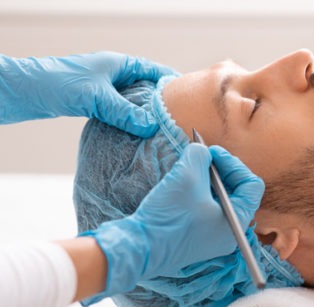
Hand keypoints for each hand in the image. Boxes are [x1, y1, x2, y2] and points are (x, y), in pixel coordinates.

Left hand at [0, 51, 177, 136]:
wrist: (21, 91)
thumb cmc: (57, 83)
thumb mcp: (95, 98)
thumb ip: (124, 112)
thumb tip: (150, 126)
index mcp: (119, 64)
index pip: (154, 69)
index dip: (172, 81)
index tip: (189, 96)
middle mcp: (114, 74)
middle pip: (146, 87)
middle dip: (161, 102)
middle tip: (177, 118)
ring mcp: (105, 89)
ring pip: (133, 101)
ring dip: (144, 114)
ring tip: (161, 129)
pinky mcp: (95, 102)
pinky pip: (120, 111)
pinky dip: (130, 121)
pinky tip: (136, 133)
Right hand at [79, 144, 264, 302]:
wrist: (138, 248)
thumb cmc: (168, 215)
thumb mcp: (187, 174)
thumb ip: (200, 155)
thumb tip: (202, 152)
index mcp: (237, 221)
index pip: (251, 185)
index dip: (234, 163)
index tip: (212, 154)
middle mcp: (230, 233)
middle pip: (237, 192)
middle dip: (220, 170)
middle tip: (201, 158)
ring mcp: (213, 239)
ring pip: (219, 200)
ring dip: (206, 181)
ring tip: (187, 170)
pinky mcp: (196, 240)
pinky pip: (205, 211)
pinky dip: (197, 195)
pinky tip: (179, 188)